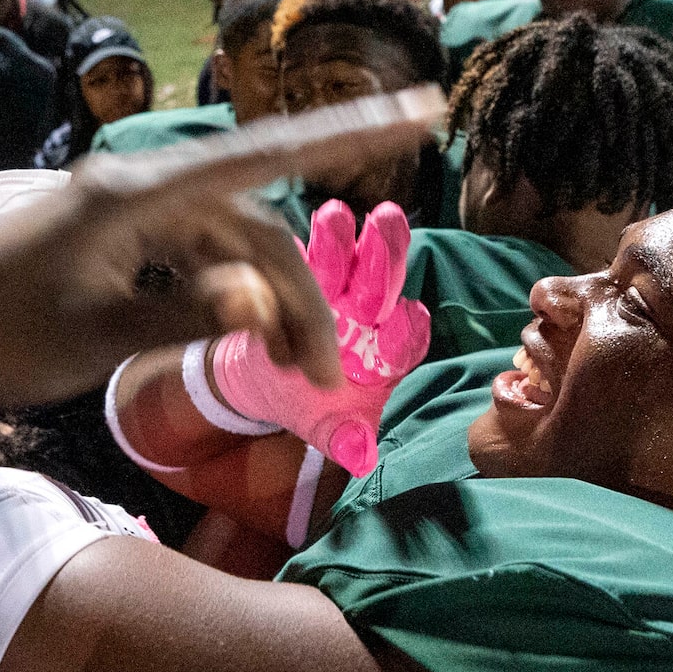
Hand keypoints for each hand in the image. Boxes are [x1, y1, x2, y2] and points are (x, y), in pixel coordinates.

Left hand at [0, 86, 447, 415]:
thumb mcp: (94, 336)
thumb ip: (185, 314)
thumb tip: (260, 302)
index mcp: (136, 191)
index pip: (263, 154)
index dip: (350, 134)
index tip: (426, 111)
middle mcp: (140, 187)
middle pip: (255, 227)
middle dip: (299, 301)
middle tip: (324, 382)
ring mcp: (130, 213)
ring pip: (233, 250)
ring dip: (267, 311)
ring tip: (290, 382)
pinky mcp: (120, 241)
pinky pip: (199, 262)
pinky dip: (228, 304)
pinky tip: (241, 351)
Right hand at [205, 198, 432, 475]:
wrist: (266, 384)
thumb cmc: (311, 406)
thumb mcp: (327, 429)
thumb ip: (345, 439)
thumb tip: (360, 456)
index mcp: (382, 351)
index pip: (402, 335)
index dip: (404, 327)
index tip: (406, 317)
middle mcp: (361, 314)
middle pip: (378, 282)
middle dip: (384, 253)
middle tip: (389, 221)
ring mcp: (325, 291)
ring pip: (336, 262)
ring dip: (335, 239)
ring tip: (335, 215)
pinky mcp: (285, 281)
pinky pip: (284, 264)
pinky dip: (281, 254)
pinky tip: (272, 243)